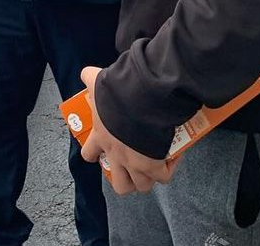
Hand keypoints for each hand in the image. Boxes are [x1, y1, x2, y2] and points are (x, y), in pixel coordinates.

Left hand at [80, 66, 177, 194]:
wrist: (140, 98)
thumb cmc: (117, 92)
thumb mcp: (99, 82)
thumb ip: (90, 78)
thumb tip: (87, 73)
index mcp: (101, 137)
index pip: (89, 155)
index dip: (95, 155)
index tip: (104, 149)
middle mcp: (117, 155)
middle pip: (120, 185)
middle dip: (127, 179)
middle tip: (132, 167)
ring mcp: (135, 164)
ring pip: (142, 186)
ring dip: (148, 178)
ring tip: (154, 166)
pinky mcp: (154, 165)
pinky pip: (163, 177)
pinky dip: (168, 169)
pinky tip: (172, 157)